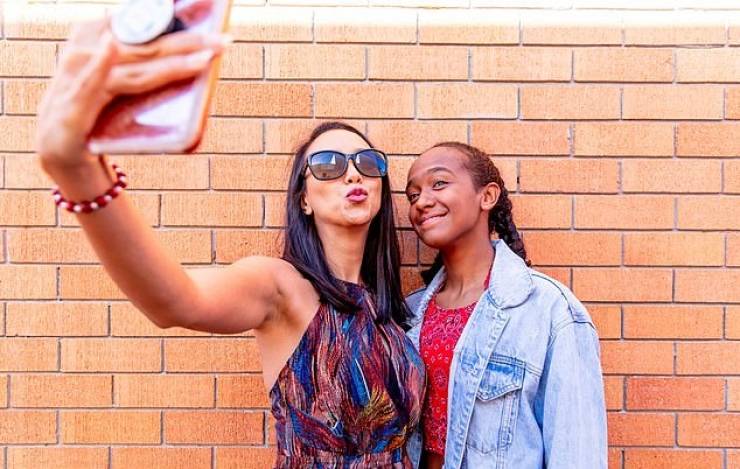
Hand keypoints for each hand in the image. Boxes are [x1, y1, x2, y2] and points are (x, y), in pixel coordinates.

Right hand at [36, 18, 228, 170]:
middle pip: (149, 46)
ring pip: (138, 68)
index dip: (173, 17)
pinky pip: (92, 81)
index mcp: (97, 34)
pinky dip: (100, 63)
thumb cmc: (94, 106)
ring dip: (174, 61)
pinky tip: (109, 47)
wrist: (57, 143)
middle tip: (224, 39)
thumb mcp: (117, 78)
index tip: (208, 12)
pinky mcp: (75, 101)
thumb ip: (145, 64)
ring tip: (207, 55)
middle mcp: (89, 48)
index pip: (142, 22)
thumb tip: (195, 56)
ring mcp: (80, 73)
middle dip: (190, 41)